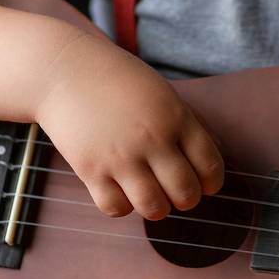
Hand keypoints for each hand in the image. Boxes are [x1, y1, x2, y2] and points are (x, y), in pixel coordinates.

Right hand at [33, 33, 223, 219]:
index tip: (202, 182)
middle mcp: (152, 139)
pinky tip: (120, 189)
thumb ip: (189, 125)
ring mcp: (120, 156)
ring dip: (156, 207)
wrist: (65, 70)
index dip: (211, 183)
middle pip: (186, 193)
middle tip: (174, 191)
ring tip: (149, 194)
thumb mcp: (163, 94)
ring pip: (154, 209)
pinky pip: (116, 209)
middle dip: (186, 199)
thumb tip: (213, 161)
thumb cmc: (119, 81)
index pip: (211, 167)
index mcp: (176, 117)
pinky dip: (122, 206)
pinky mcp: (90, 169)